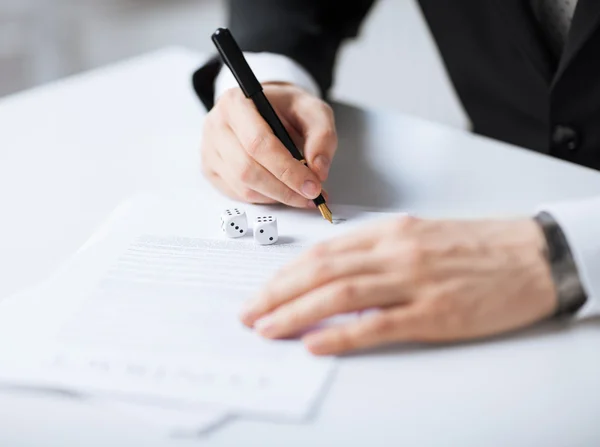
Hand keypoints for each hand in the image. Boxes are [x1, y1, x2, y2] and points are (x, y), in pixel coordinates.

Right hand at [200, 83, 336, 207]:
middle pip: (247, 169)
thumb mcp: (313, 110)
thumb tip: (318, 170)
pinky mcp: (210, 169)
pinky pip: (238, 194)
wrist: (267, 108)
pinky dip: (265, 198)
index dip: (287, 170)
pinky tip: (281, 191)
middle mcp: (216, 125)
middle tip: (311, 195)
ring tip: (301, 195)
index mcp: (237, 103)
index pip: (258, 143)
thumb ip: (322, 136)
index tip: (312, 185)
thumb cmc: (286, 108)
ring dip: (276, 196)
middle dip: (284, 189)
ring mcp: (209, 149)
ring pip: (242, 186)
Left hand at [240, 216, 558, 354]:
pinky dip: (342, 335)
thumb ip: (378, 251)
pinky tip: (316, 344)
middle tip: (250, 312)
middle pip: (322, 271)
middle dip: (278, 292)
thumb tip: (335, 272)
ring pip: (341, 294)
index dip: (286, 273)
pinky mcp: (436, 312)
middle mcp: (395, 252)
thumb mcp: (420, 236)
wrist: (532, 255)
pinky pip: (379, 324)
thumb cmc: (476, 247)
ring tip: (268, 328)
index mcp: (390, 232)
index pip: (323, 252)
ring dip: (297, 312)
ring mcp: (414, 282)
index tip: (263, 290)